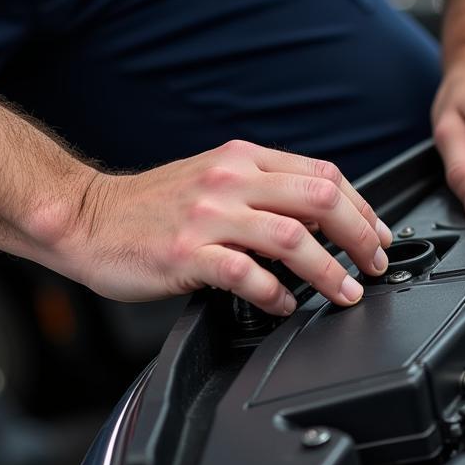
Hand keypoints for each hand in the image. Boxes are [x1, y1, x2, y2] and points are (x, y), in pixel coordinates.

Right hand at [61, 140, 392, 312]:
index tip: (378, 236)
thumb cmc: (151, 207)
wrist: (85, 216)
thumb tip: (319, 219)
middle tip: (373, 265)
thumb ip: (263, 191)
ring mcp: (208, 216)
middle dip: (360, 236)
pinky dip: (275, 293)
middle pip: (319, 199)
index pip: (323, 174)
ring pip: (292, 237)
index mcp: (243, 159)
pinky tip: (284, 305)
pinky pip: (246, 274)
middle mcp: (230, 180)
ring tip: (344, 292)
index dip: (362, 207)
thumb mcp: (214, 179)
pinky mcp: (186, 253)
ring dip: (329, 271)